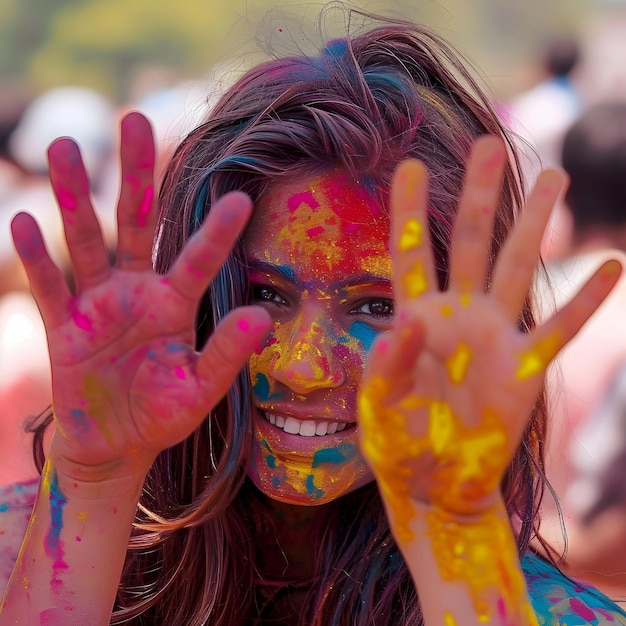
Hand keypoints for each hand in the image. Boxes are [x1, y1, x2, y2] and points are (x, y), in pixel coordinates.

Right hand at [11, 112, 270, 478]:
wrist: (117, 444)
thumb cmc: (164, 415)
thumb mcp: (200, 389)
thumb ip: (227, 353)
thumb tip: (261, 316)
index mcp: (176, 303)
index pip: (197, 258)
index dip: (216, 231)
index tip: (239, 198)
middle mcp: (138, 290)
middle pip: (136, 222)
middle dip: (135, 174)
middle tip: (134, 119)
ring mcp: (98, 302)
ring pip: (86, 240)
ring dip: (75, 197)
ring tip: (66, 148)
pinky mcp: (63, 323)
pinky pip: (49, 285)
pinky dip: (37, 257)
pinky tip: (24, 220)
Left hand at [358, 136, 620, 540]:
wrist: (433, 483)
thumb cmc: (396, 441)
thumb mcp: (378, 405)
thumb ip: (387, 365)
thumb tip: (408, 321)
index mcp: (415, 317)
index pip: (411, 253)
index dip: (411, 211)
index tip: (411, 166)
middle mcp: (458, 316)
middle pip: (471, 243)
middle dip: (480, 195)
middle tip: (490, 144)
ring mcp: (495, 337)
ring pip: (517, 269)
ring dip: (534, 225)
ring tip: (554, 175)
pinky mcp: (525, 369)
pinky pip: (559, 330)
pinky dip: (584, 301)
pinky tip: (610, 265)